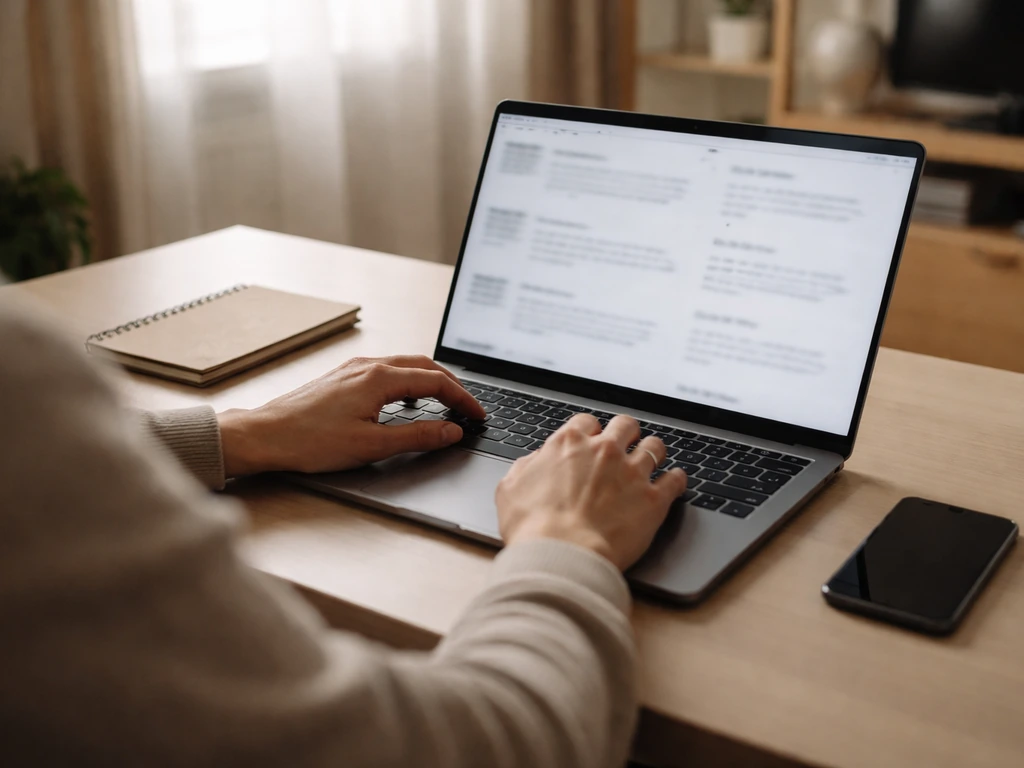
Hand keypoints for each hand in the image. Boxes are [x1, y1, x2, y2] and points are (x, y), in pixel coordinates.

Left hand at [217, 355, 485, 476]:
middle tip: (467, 407)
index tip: (477, 415)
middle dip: (452, 385)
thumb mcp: (372, 445)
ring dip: (430, 380)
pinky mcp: (342, 376)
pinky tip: (405, 400)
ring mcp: (353, 368)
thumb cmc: (310, 442)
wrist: (265, 435)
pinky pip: (386, 370)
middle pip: (424, 366)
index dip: (463, 399)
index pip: (436, 382)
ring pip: (405, 365)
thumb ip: (418, 436)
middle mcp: (368, 366)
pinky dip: (407, 381)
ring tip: (444, 402)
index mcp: (379, 378)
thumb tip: (451, 431)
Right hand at [496, 414, 687, 570]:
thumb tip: (537, 462)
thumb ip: (527, 467)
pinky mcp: (654, 500)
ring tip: (652, 459)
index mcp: (569, 444)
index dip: (590, 431)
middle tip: (624, 444)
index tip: (591, 441)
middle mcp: (604, 451)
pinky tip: (675, 481)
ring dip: (653, 452)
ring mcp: (632, 473)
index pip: (586, 422)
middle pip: (625, 425)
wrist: (562, 555)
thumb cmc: (532, 527)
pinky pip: (676, 480)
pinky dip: (677, 479)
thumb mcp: (510, 488)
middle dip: (625, 432)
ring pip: (654, 447)